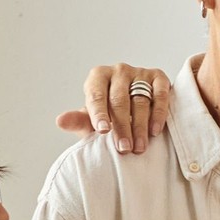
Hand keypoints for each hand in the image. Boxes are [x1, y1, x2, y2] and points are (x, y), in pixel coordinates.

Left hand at [56, 65, 173, 153]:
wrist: (133, 107)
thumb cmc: (108, 115)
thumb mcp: (91, 119)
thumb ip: (77, 121)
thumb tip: (60, 121)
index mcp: (98, 77)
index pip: (96, 95)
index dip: (99, 114)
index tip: (103, 131)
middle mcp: (118, 71)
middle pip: (120, 100)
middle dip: (122, 126)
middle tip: (124, 148)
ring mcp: (139, 72)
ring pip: (140, 100)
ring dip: (140, 126)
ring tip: (139, 147)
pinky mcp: (158, 77)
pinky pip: (160, 94)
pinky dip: (158, 113)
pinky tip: (154, 130)